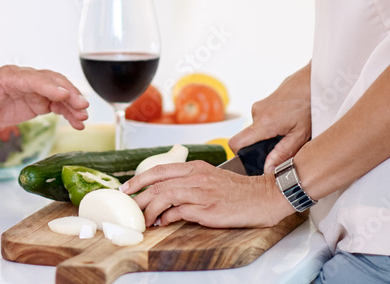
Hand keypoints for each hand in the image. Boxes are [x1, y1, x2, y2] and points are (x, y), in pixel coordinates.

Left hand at [0, 64, 88, 128]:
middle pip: (51, 81)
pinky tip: (78, 122)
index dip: (49, 86)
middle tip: (83, 107)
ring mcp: (33, 89)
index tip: (65, 95)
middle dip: (68, 93)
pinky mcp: (36, 100)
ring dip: (72, 103)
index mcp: (9, 76)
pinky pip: (57, 103)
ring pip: (58, 92)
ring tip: (83, 118)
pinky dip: (68, 112)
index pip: (33, 79)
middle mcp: (25, 79)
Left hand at [121, 161, 292, 228]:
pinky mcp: (208, 209)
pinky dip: (167, 217)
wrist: (263, 197)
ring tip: (146, 220)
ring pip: (165, 195)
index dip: (140, 179)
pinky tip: (163, 222)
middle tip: (129, 206)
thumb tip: (167, 198)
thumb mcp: (211, 178)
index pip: (160, 169)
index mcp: (195, 167)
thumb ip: (190, 183)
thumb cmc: (238, 191)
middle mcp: (196, 177)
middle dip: (139, 195)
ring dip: (151, 209)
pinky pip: (180, 211)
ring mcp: (202, 192)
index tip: (127, 188)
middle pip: (158, 182)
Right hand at [229, 63, 311, 172]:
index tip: (252, 161)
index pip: (236, 143)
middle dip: (264, 146)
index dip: (239, 155)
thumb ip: (282, 154)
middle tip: (284, 146)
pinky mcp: (264, 103)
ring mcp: (260, 106)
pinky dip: (273, 126)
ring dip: (271, 135)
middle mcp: (257, 112)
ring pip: (258, 130)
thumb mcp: (300, 135)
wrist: (313, 82)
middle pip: (249, 138)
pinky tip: (290, 123)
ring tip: (291, 132)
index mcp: (264, 122)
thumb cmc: (310, 105)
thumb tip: (268, 170)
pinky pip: (263, 120)